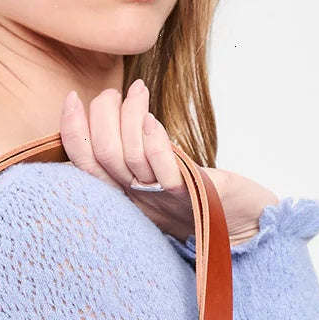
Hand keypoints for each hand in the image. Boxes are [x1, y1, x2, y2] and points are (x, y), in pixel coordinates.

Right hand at [61, 80, 279, 248]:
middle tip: (119, 94)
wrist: (247, 226)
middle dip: (102, 114)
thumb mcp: (161, 176)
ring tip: (139, 93)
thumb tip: (111, 114)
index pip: (84, 165)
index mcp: (125, 195)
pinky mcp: (194, 196)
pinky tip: (154, 120)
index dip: (72, 131)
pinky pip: (165, 170)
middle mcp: (139, 201)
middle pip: (102, 155)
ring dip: (130, 115)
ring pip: (128, 157)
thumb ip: (135, 154)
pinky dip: (155, 141)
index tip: (72, 98)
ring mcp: (164, 200)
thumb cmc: (205, 198)